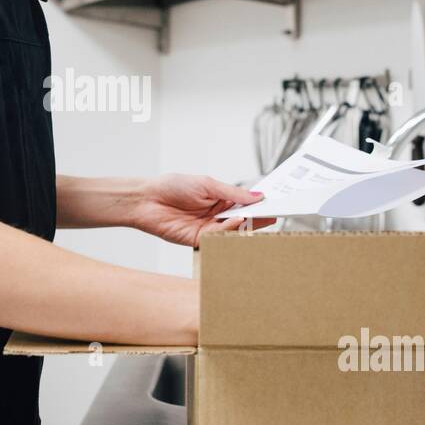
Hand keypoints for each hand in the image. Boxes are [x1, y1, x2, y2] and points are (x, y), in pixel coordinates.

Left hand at [128, 173, 274, 247]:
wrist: (147, 199)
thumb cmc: (173, 187)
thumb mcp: (207, 184)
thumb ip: (232, 193)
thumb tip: (258, 196)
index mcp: (221, 199)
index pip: (246, 204)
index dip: (260, 204)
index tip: (276, 202)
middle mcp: (217, 215)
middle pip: (244, 219)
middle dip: (259, 217)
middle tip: (275, 214)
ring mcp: (209, 228)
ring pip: (234, 231)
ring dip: (247, 225)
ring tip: (260, 217)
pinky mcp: (199, 240)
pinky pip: (219, 237)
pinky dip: (230, 230)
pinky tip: (238, 221)